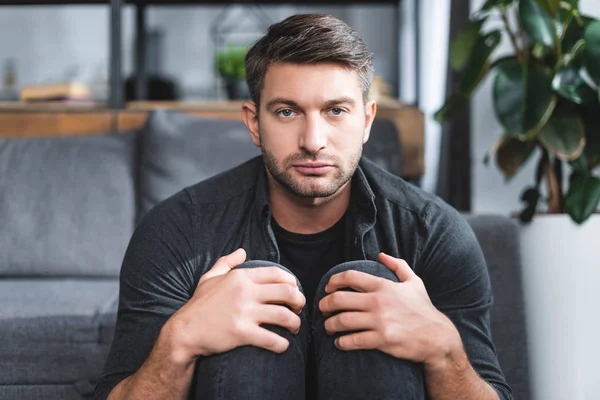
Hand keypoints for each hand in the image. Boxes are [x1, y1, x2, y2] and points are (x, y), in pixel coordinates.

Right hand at [167, 249, 305, 360]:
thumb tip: (242, 251)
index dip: (292, 283)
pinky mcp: (241, 333)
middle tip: (298, 309)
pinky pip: (272, 339)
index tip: (294, 291)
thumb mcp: (209, 278)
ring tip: (294, 328)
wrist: (184, 332)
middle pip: (287, 293)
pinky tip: (283, 346)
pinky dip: (282, 344)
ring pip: (284, 316)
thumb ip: (227, 263)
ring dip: (295, 323)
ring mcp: (244, 313)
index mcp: (241, 277)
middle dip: (299, 302)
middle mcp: (245, 292)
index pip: (278, 274)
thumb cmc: (199, 306)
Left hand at [318, 253, 459, 365]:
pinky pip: (353, 340)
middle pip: (339, 299)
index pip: (350, 277)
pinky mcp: (382, 340)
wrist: (437, 338)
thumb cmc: (423, 309)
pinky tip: (340, 342)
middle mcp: (379, 302)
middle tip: (323, 309)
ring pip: (342, 321)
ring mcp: (380, 321)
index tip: (328, 288)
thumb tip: (381, 255)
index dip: (333, 281)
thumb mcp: (414, 283)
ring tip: (329, 327)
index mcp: (384, 286)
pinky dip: (341, 342)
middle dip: (325, 304)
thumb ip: (398, 266)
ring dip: (329, 325)